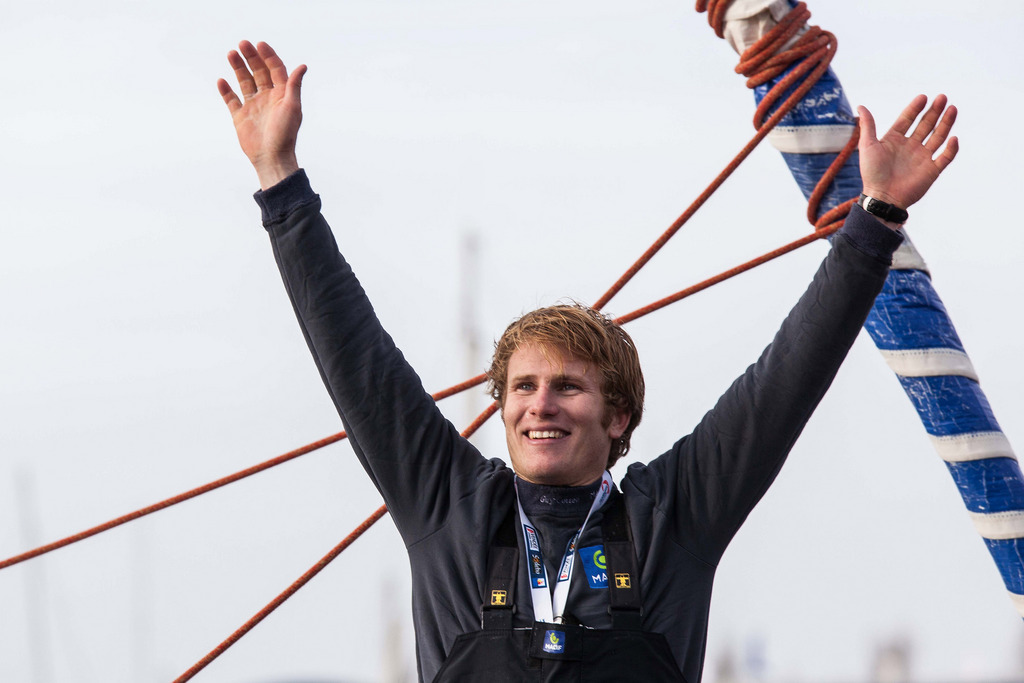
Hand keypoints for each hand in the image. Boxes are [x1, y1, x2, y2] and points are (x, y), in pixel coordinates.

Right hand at [217, 41, 306, 189]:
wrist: (271, 158)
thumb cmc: (285, 134)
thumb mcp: (292, 107)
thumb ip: (294, 86)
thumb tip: (303, 65)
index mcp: (282, 94)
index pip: (275, 69)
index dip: (268, 56)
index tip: (259, 44)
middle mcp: (268, 98)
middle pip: (259, 72)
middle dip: (251, 57)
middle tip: (242, 44)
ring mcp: (253, 106)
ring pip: (244, 82)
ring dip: (238, 68)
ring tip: (231, 53)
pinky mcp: (240, 117)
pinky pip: (231, 100)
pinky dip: (226, 90)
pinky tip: (221, 80)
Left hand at [857, 94, 958, 209]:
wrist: (881, 198)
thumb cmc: (872, 173)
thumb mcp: (868, 146)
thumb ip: (868, 126)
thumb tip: (861, 106)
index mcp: (894, 140)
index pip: (907, 119)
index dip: (915, 108)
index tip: (923, 97)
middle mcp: (910, 147)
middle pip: (925, 125)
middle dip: (934, 111)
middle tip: (942, 97)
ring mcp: (922, 158)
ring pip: (938, 137)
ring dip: (946, 123)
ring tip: (952, 108)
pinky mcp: (931, 170)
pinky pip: (945, 157)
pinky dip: (951, 148)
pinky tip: (953, 138)